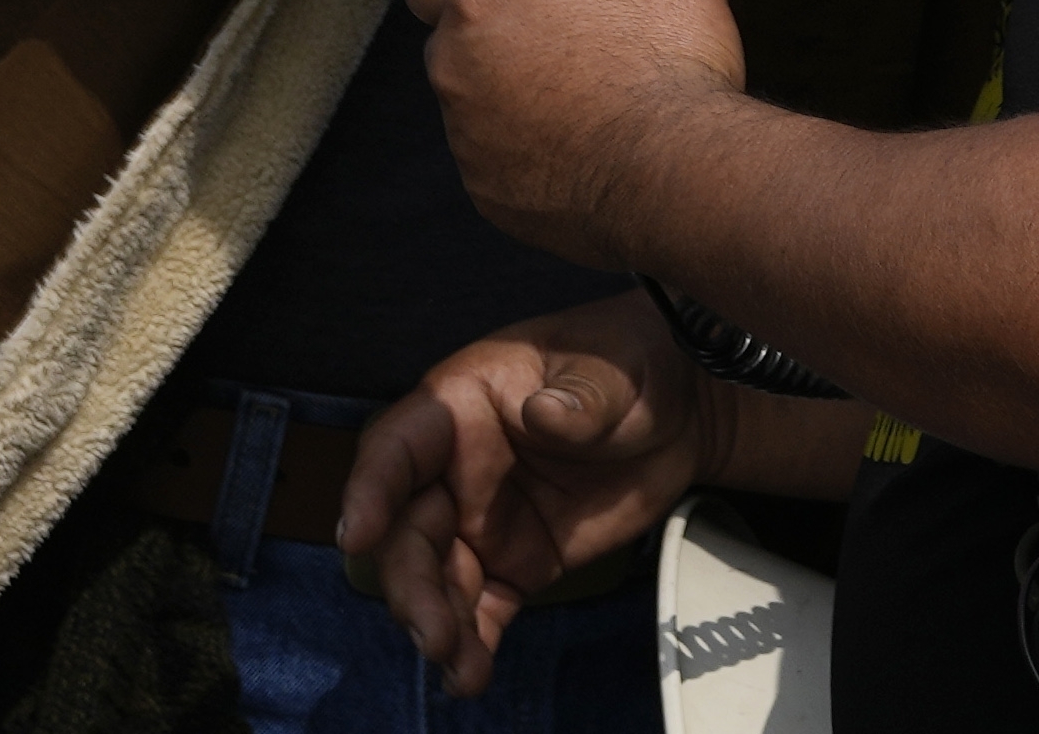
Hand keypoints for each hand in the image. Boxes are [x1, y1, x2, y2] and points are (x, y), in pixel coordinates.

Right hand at [337, 290, 718, 695]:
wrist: (678, 410)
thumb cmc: (628, 364)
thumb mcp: (609, 372)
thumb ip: (578, 399)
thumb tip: (543, 416)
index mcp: (461, 404)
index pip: (398, 445)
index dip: (371, 488)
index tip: (359, 535)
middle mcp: (455, 467)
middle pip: (408, 528)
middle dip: (410, 584)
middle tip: (432, 632)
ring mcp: (481, 519)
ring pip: (436, 578)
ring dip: (437, 623)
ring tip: (458, 665)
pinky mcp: (514, 562)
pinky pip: (481, 607)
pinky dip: (473, 642)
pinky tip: (471, 675)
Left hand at [409, 0, 750, 269]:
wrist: (685, 183)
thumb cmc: (669, 69)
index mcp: (483, 4)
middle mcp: (458, 73)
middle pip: (462, 33)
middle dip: (509, 25)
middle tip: (575, 19)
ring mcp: (470, 141)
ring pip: (479, 98)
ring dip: (516, 86)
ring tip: (593, 81)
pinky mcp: (491, 195)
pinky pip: (497, 156)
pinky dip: (529, 145)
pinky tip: (591, 136)